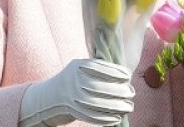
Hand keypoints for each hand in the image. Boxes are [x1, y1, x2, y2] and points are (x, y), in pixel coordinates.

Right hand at [19, 59, 134, 126]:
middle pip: (98, 87)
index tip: (128, 77)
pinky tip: (117, 117)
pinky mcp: (73, 110)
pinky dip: (106, 118)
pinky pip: (91, 116)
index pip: (100, 68)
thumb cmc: (75, 77)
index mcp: (78, 66)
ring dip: (115, 107)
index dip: (116, 73)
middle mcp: (74, 81)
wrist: (52, 95)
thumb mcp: (83, 66)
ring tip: (128, 107)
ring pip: (96, 104)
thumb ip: (99, 66)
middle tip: (131, 93)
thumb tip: (126, 75)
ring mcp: (72, 97)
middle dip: (118, 91)